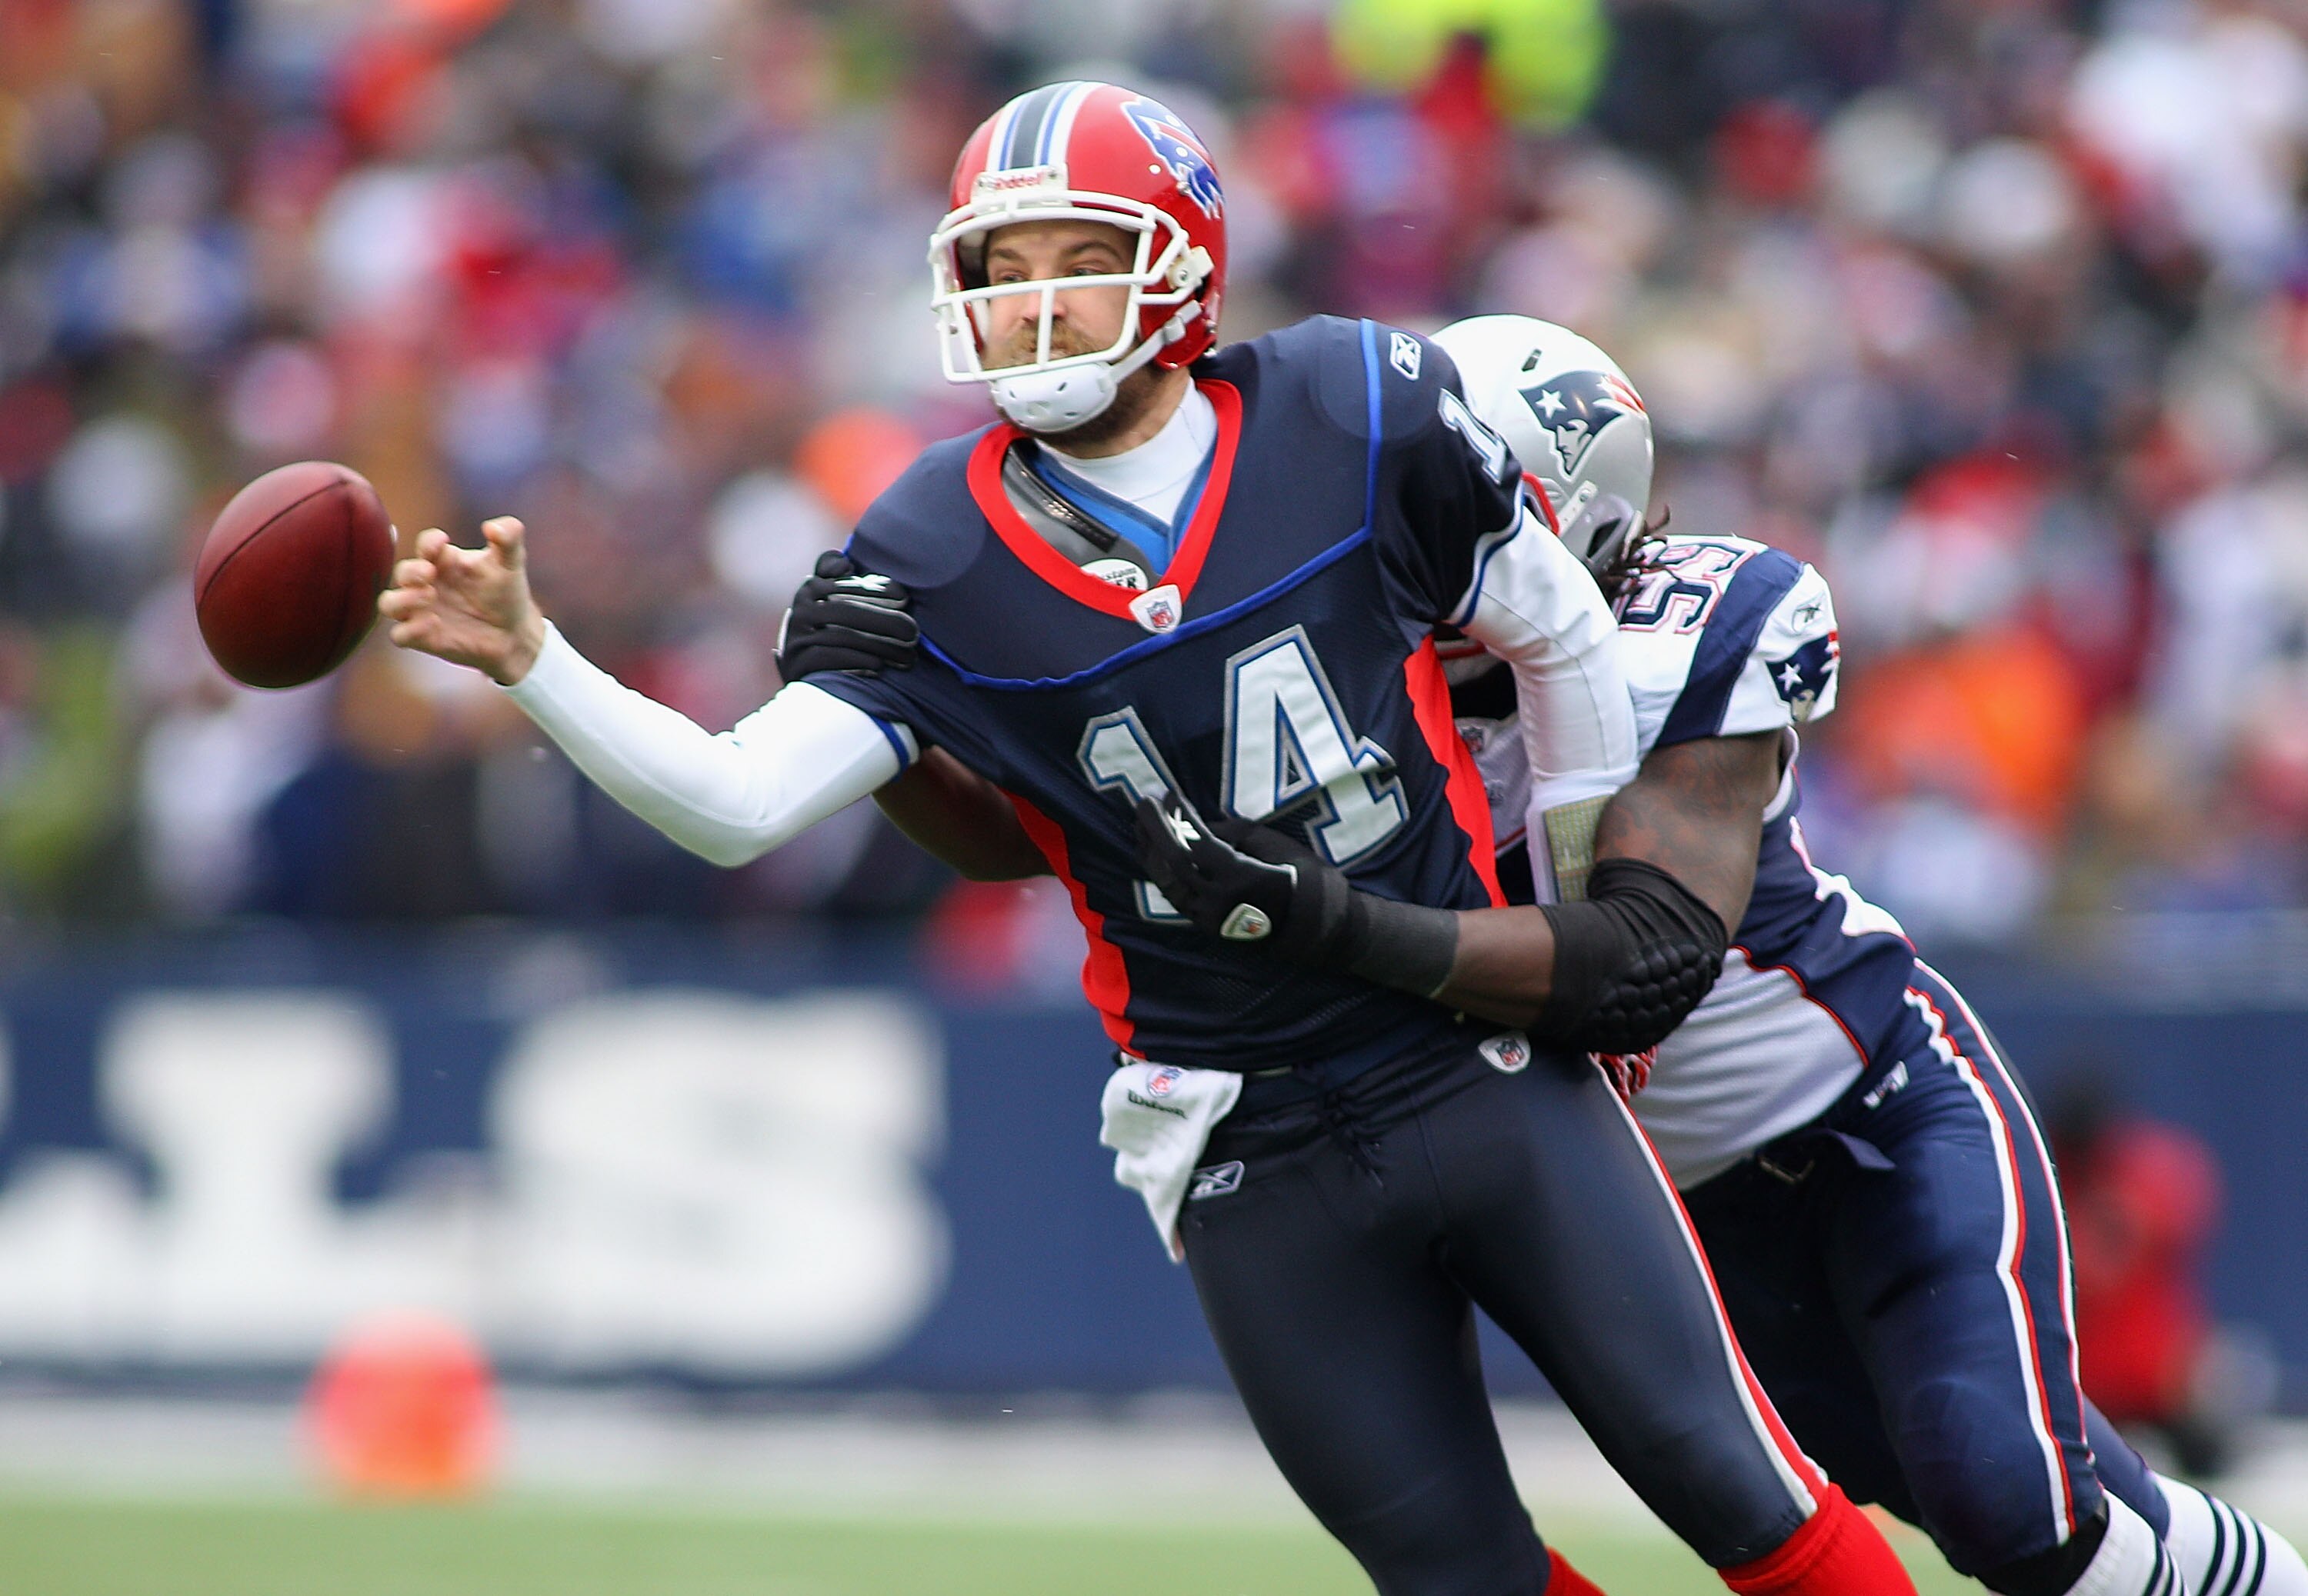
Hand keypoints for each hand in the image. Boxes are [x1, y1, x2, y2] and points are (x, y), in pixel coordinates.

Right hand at [377, 517, 546, 685]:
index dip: (429, 542)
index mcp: (444, 561)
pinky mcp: (423, 638)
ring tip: (428, 596)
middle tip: (429, 574)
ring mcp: (422, 611)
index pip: (426, 545)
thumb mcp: (512, 562)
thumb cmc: (506, 593)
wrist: (514, 633)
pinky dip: (410, 630)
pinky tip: (433, 623)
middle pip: (402, 572)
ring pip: (389, 604)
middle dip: (411, 571)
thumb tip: (493, 527)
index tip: (442, 542)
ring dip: (402, 599)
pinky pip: (400, 635)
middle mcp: (427, 584)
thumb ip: (509, 537)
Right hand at [776, 551, 918, 680]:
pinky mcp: (796, 664)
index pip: (846, 586)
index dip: (876, 591)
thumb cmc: (835, 628)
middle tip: (913, 632)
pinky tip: (880, 666)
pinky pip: (828, 659)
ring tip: (907, 656)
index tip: (904, 598)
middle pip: (846, 611)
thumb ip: (841, 576)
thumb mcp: (837, 598)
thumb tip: (842, 561)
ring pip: (841, 636)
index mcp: (812, 588)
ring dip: (879, 646)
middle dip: (884, 620)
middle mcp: (799, 611)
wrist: (813, 674)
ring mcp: (796, 638)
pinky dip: (857, 661)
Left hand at [1131, 793, 1352, 965]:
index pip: (1198, 844)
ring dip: (1150, 850)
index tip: (1171, 791)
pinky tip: (1151, 849)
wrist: (1311, 923)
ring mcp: (1209, 917)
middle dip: (1155, 829)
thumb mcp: (1268, 844)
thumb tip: (1190, 823)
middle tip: (1145, 800)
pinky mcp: (1205, 925)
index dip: (1181, 816)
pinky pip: (1173, 895)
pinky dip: (1159, 870)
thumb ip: (1228, 833)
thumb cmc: (1297, 876)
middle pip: (1174, 863)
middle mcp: (1219, 901)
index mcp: (1240, 878)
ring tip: (1141, 822)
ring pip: (1167, 882)